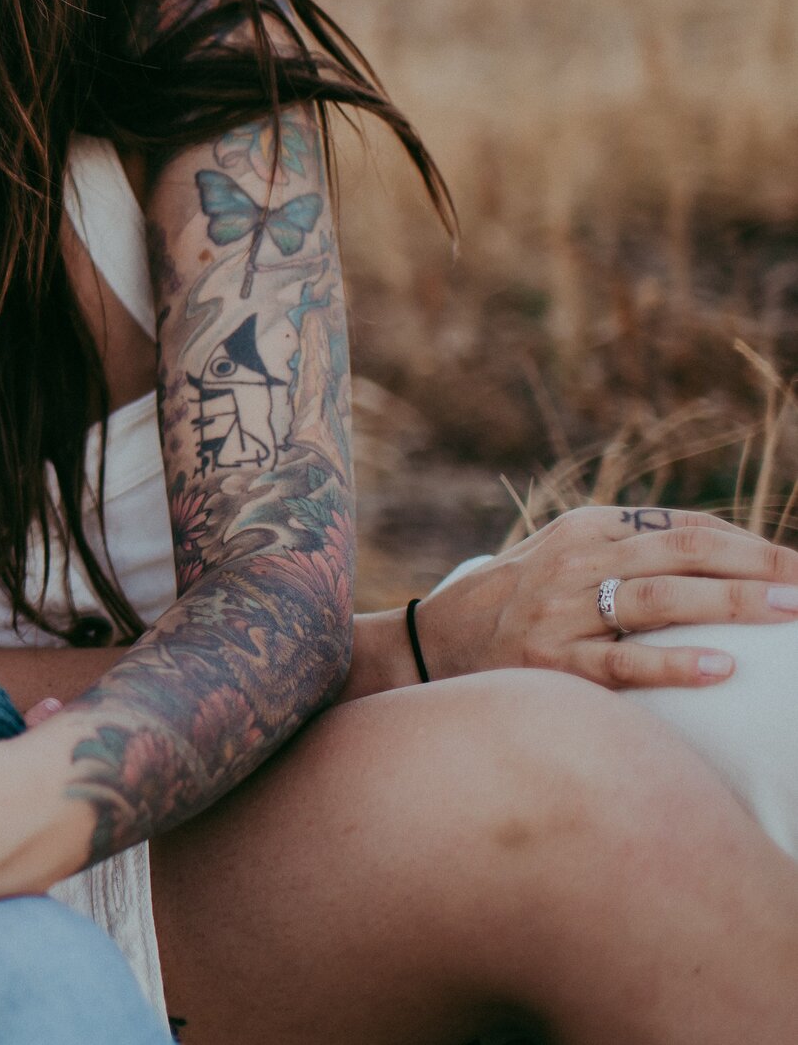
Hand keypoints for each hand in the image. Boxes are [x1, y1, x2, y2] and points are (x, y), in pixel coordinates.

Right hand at [417, 505, 797, 687]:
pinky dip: (674, 664)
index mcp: (586, 528)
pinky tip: (721, 668)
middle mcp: (574, 560)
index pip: (683, 525)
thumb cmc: (521, 604)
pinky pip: (621, 664)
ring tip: (793, 613)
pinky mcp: (548, 661)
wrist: (433, 644)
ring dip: (736, 604)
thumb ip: (631, 553)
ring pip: (661, 599)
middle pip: (681, 552)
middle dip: (759, 566)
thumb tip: (732, 560)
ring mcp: (560, 611)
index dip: (749, 543)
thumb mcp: (567, 558)